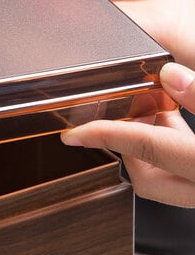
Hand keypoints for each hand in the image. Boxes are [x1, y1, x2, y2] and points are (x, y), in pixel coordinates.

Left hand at [62, 63, 194, 206]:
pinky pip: (181, 178)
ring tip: (161, 112)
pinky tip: (179, 128)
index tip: (72, 133)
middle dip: (130, 145)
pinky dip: (173, 154)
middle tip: (131, 112)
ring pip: (164, 180)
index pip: (144, 148)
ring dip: (154, 147)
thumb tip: (170, 75)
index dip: (103, 135)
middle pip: (146, 177)